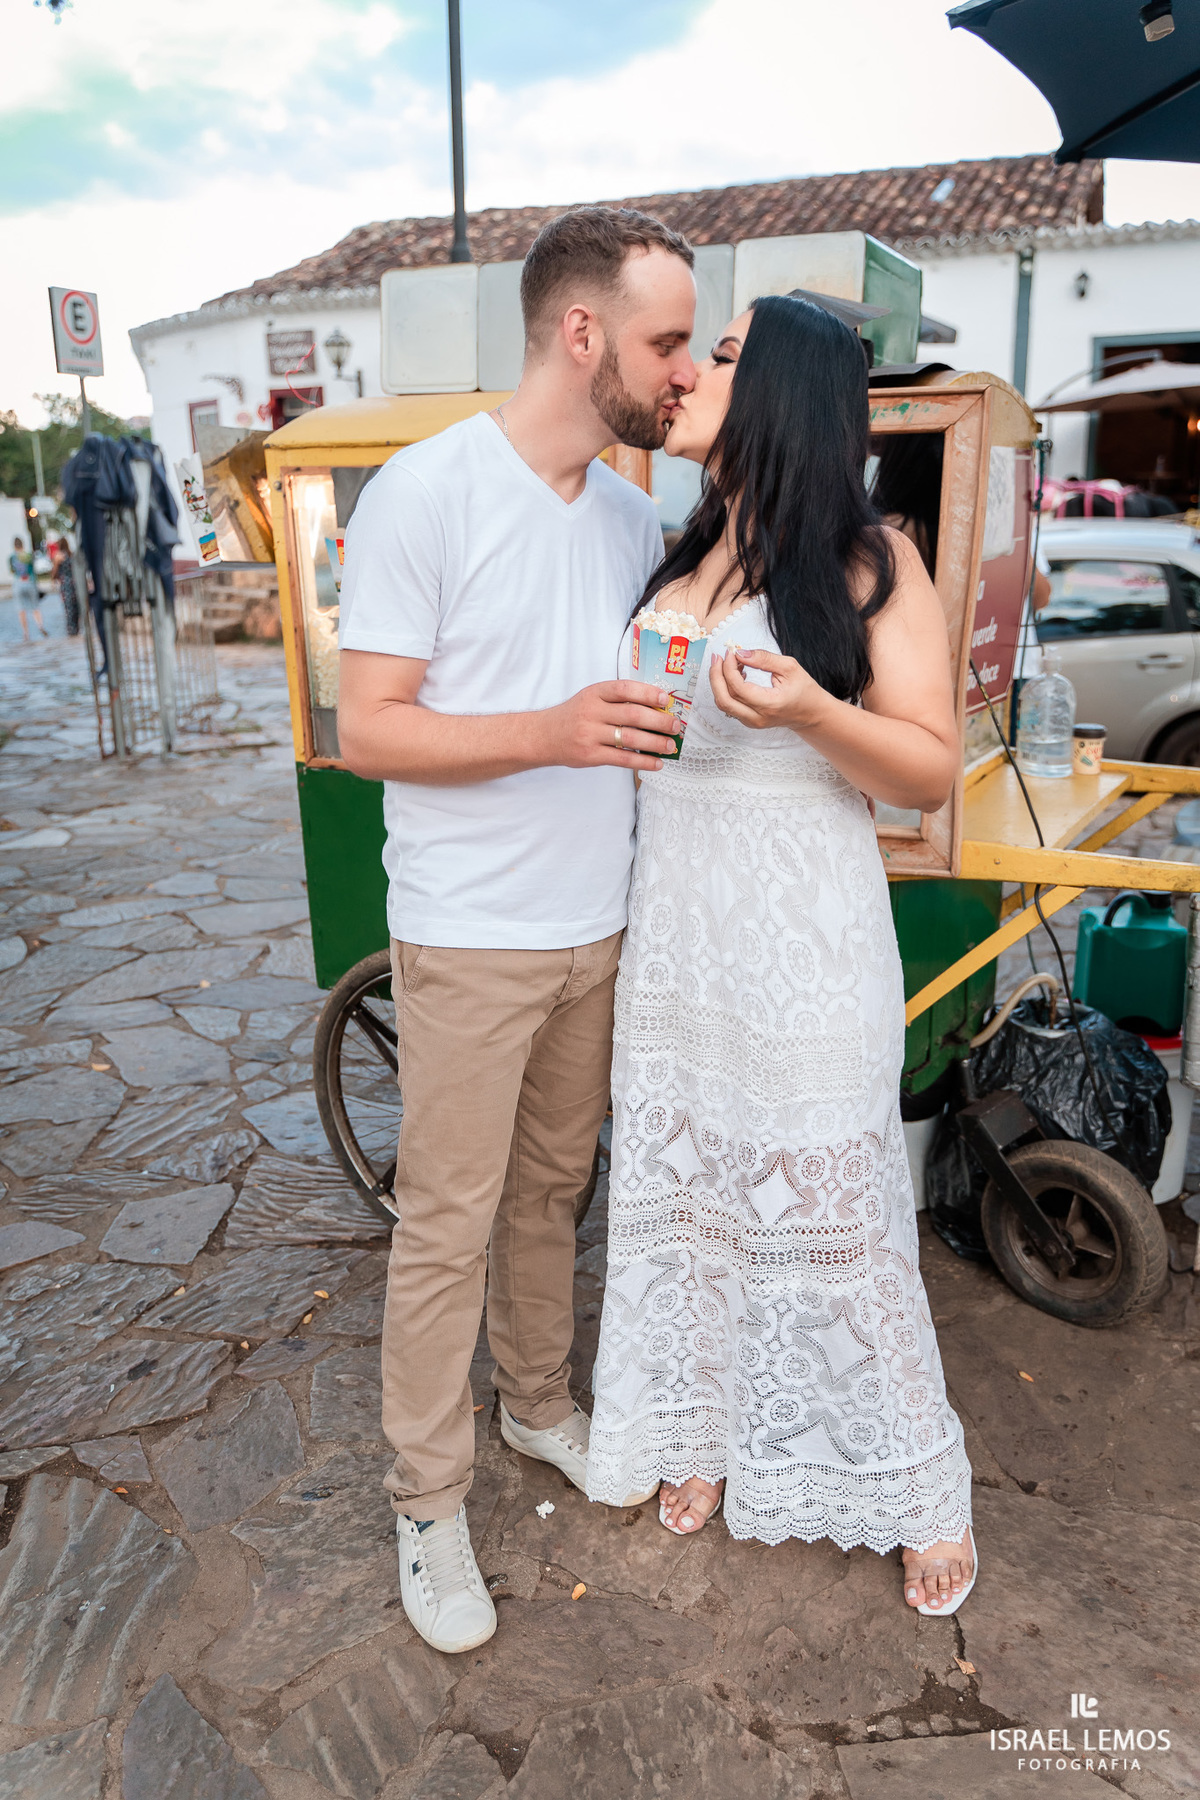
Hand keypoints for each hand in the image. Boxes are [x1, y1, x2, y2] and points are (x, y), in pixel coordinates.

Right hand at [537, 679, 681, 770]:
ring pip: (630, 738)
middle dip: (659, 721)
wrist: (544, 736)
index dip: (648, 693)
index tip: (666, 699)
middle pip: (632, 714)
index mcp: (594, 693)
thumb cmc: (574, 716)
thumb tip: (655, 708)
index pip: (625, 689)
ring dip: (655, 743)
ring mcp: (590, 734)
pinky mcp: (590, 755)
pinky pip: (622, 758)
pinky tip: (656, 763)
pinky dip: (642, 761)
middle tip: (675, 726)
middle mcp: (592, 712)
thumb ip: (617, 700)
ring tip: (670, 746)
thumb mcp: (591, 699)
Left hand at [708, 646, 833, 732]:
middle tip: (719, 657)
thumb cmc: (804, 691)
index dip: (729, 668)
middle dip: (716, 676)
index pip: (738, 688)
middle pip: (724, 699)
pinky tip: (737, 674)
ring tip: (730, 663)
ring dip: (720, 682)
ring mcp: (751, 722)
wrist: (811, 713)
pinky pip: (730, 705)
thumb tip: (741, 653)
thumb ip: (764, 658)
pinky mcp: (748, 720)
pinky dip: (727, 688)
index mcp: (770, 705)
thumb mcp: (789, 667)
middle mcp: (757, 717)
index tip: (731, 653)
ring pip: (723, 703)